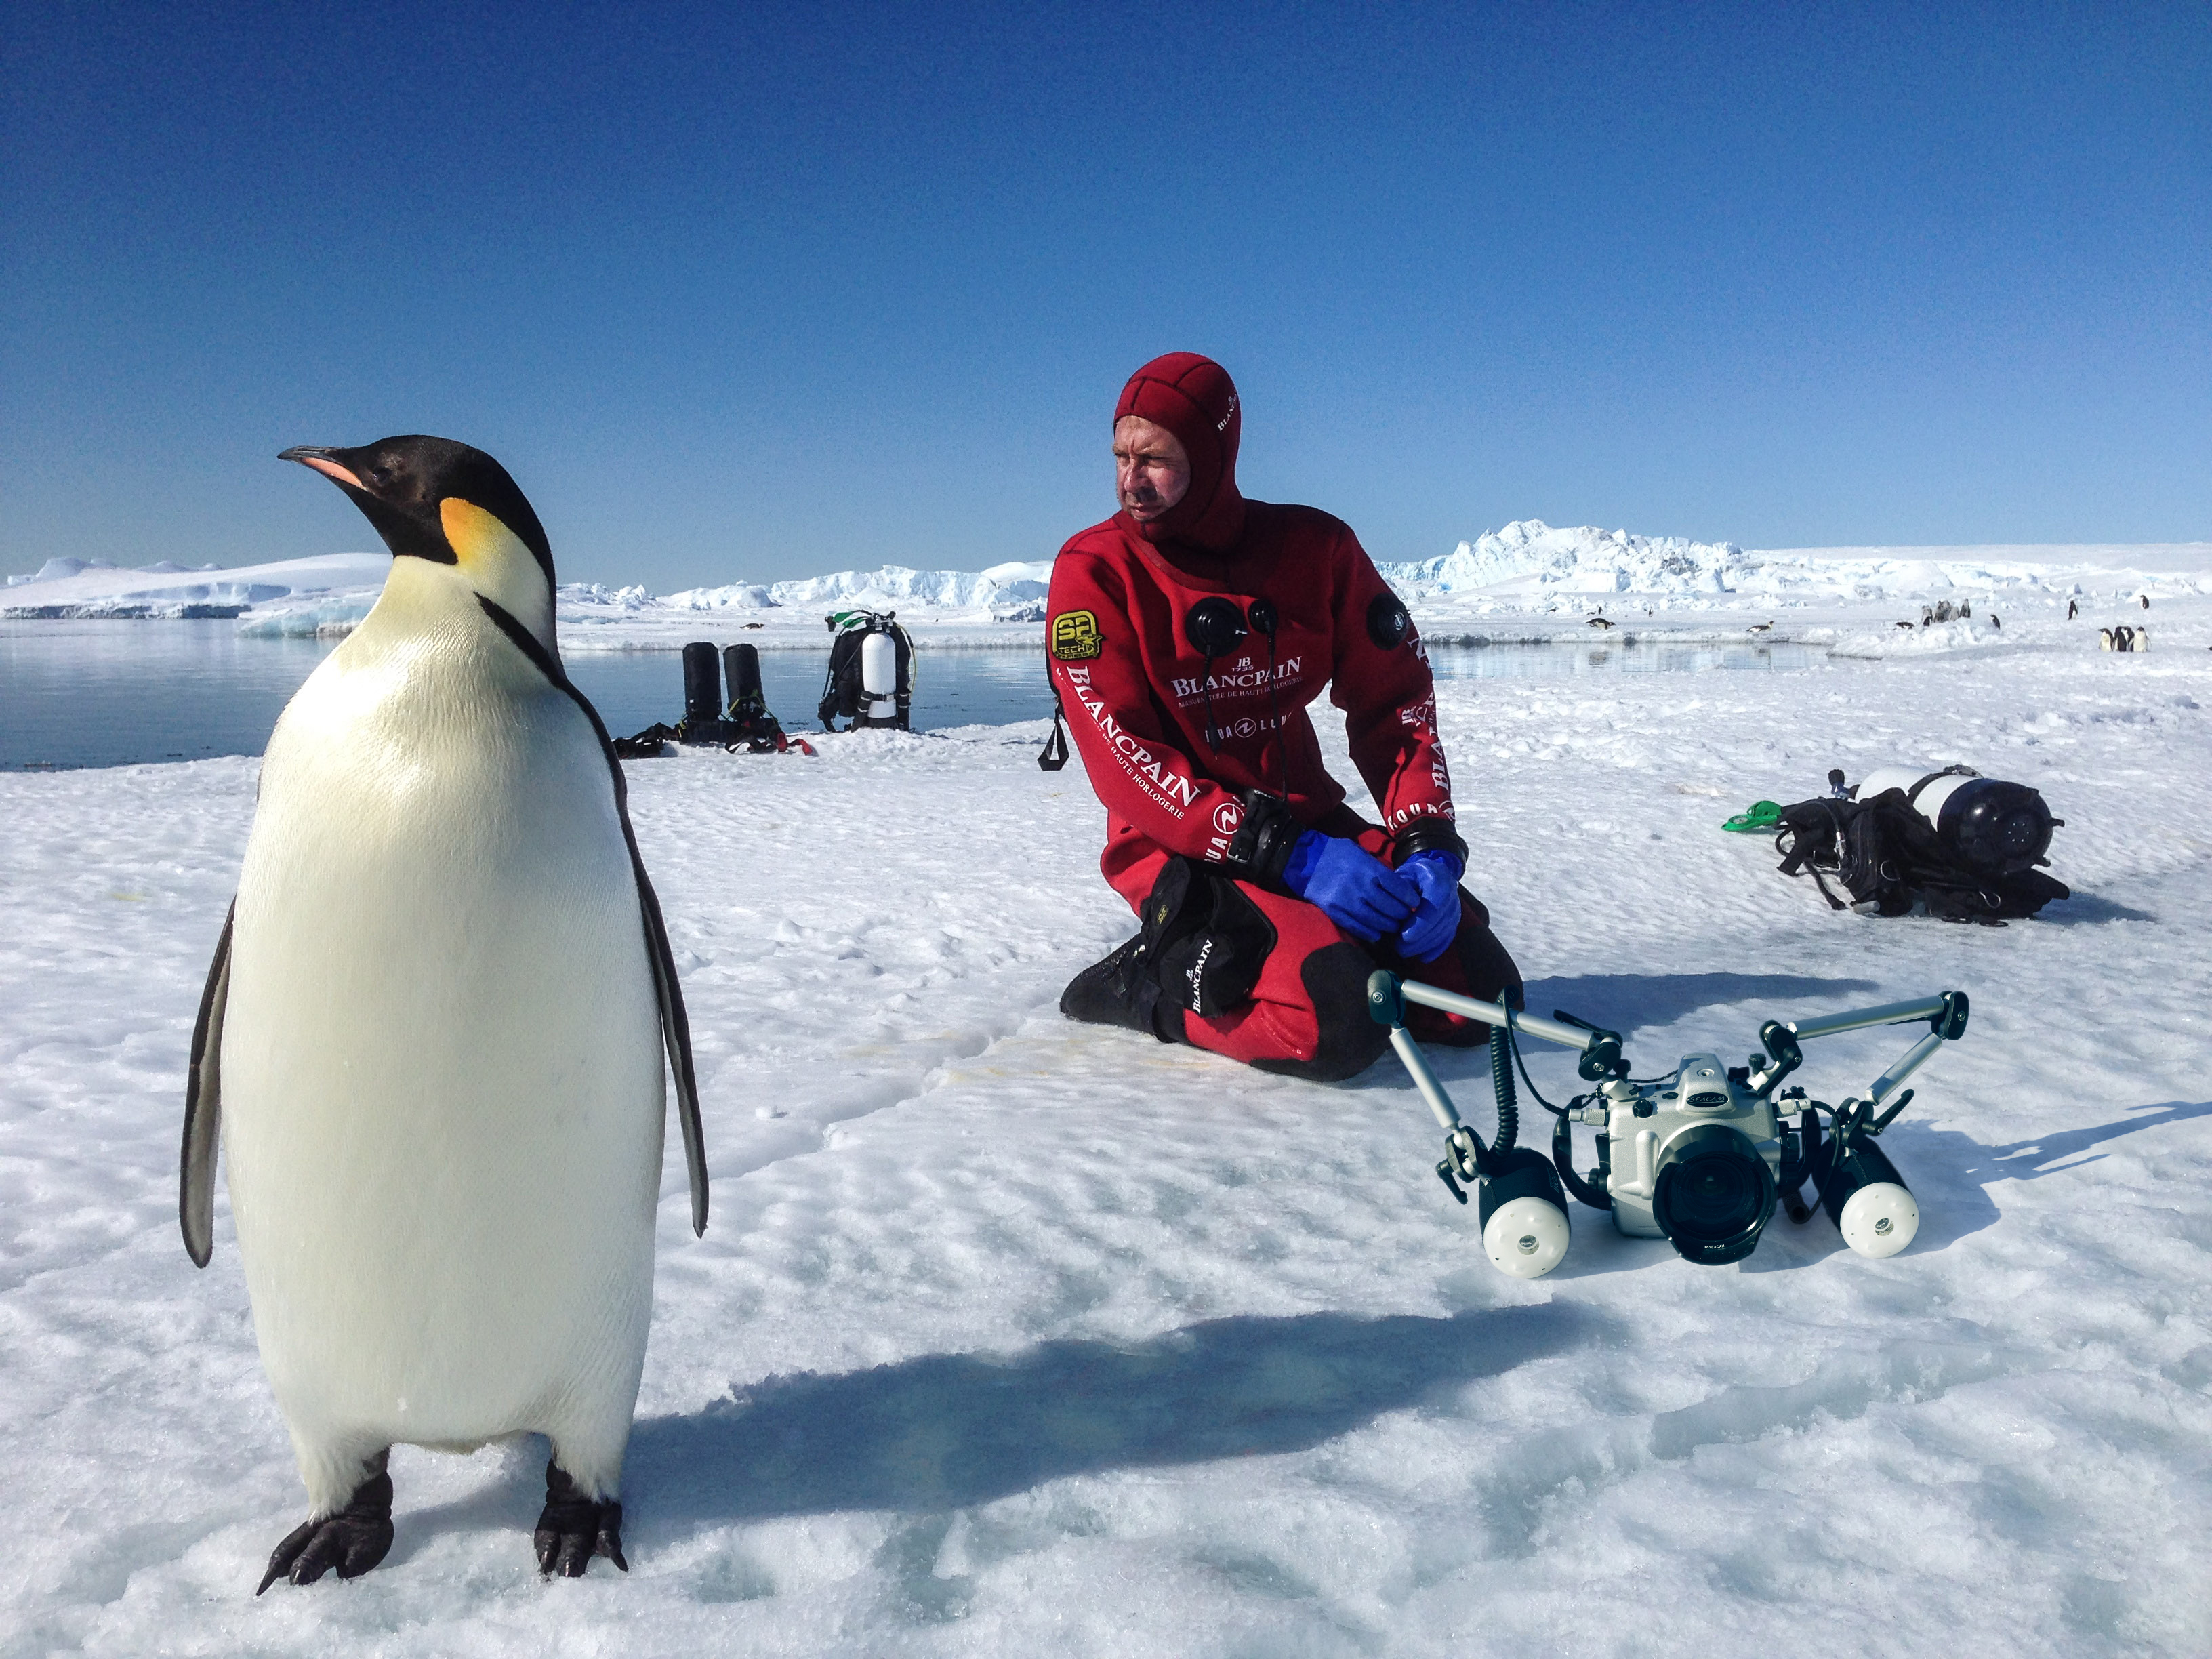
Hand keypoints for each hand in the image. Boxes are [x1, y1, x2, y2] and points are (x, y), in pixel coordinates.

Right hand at [1282, 831, 1417, 940]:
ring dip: (1389, 925)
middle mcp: (1362, 887)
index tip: (1415, 903)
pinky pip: (1358, 928)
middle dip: (1402, 914)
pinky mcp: (1335, 912)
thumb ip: (1378, 870)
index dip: (1410, 898)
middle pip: (1391, 908)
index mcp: (1370, 870)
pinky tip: (1377, 933)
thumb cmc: (1336, 853)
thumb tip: (1398, 886)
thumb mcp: (1362, 854)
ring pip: (1377, 921)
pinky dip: (1371, 933)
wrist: (1305, 859)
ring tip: (1393, 925)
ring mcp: (1348, 901)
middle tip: (1406, 916)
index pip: (1399, 889)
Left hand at [1395, 850, 1463, 962]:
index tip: (1405, 937)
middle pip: (1441, 922)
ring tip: (1404, 951)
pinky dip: (1436, 948)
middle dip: (1420, 939)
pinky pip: (1448, 936)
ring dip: (1424, 945)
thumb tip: (1395, 915)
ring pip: (1445, 931)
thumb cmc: (1412, 875)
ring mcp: (1456, 907)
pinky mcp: (1455, 919)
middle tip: (1399, 948)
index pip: (1436, 905)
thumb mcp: (1403, 875)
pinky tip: (1423, 957)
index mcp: (1439, 879)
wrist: (1431, 872)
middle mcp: (1452, 894)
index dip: (1422, 924)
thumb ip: (1399, 893)